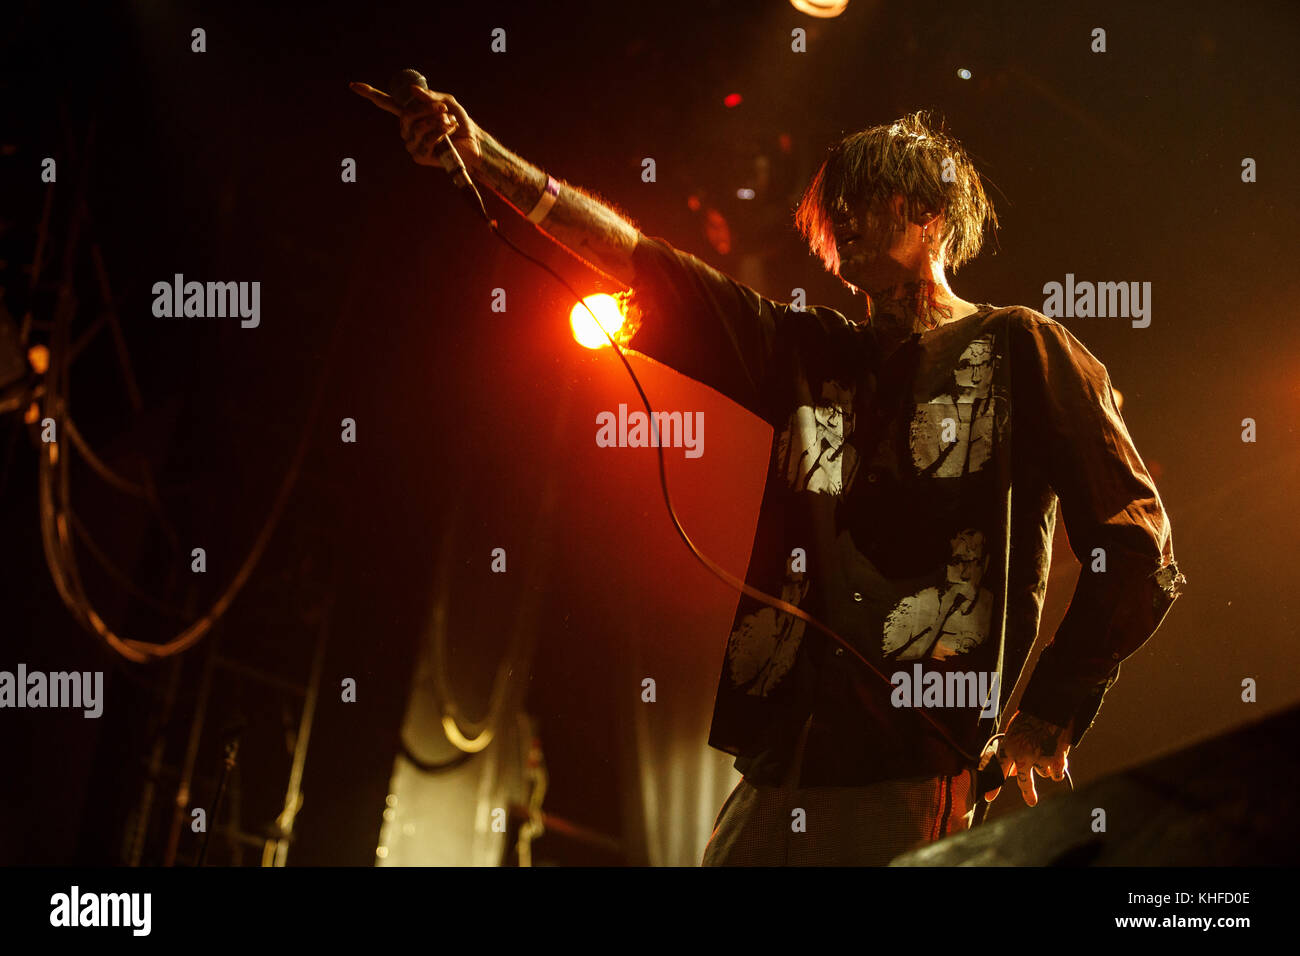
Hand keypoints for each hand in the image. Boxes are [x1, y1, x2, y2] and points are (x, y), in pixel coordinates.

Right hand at [350, 81, 482, 169]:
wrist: (473, 144)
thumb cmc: (460, 123)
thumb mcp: (447, 103)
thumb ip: (431, 96)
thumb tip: (412, 90)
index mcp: (411, 115)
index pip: (386, 104)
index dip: (370, 94)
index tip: (353, 85)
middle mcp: (407, 130)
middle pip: (405, 114)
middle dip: (426, 109)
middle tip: (444, 109)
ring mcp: (412, 144)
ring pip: (415, 127)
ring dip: (435, 121)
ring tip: (450, 122)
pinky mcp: (420, 157)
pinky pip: (425, 139)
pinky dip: (439, 132)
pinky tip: (449, 130)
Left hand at [978, 710, 1072, 806]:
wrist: (1052, 706)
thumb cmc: (1033, 715)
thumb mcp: (1016, 731)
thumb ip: (1012, 751)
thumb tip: (1011, 773)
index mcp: (1008, 746)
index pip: (997, 769)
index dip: (993, 785)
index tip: (989, 798)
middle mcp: (1021, 756)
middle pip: (1023, 781)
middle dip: (1028, 793)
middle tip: (1032, 802)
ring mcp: (1038, 759)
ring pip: (1044, 773)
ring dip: (1047, 767)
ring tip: (1050, 750)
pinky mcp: (1055, 761)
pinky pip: (1057, 774)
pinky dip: (1059, 769)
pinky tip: (1059, 758)